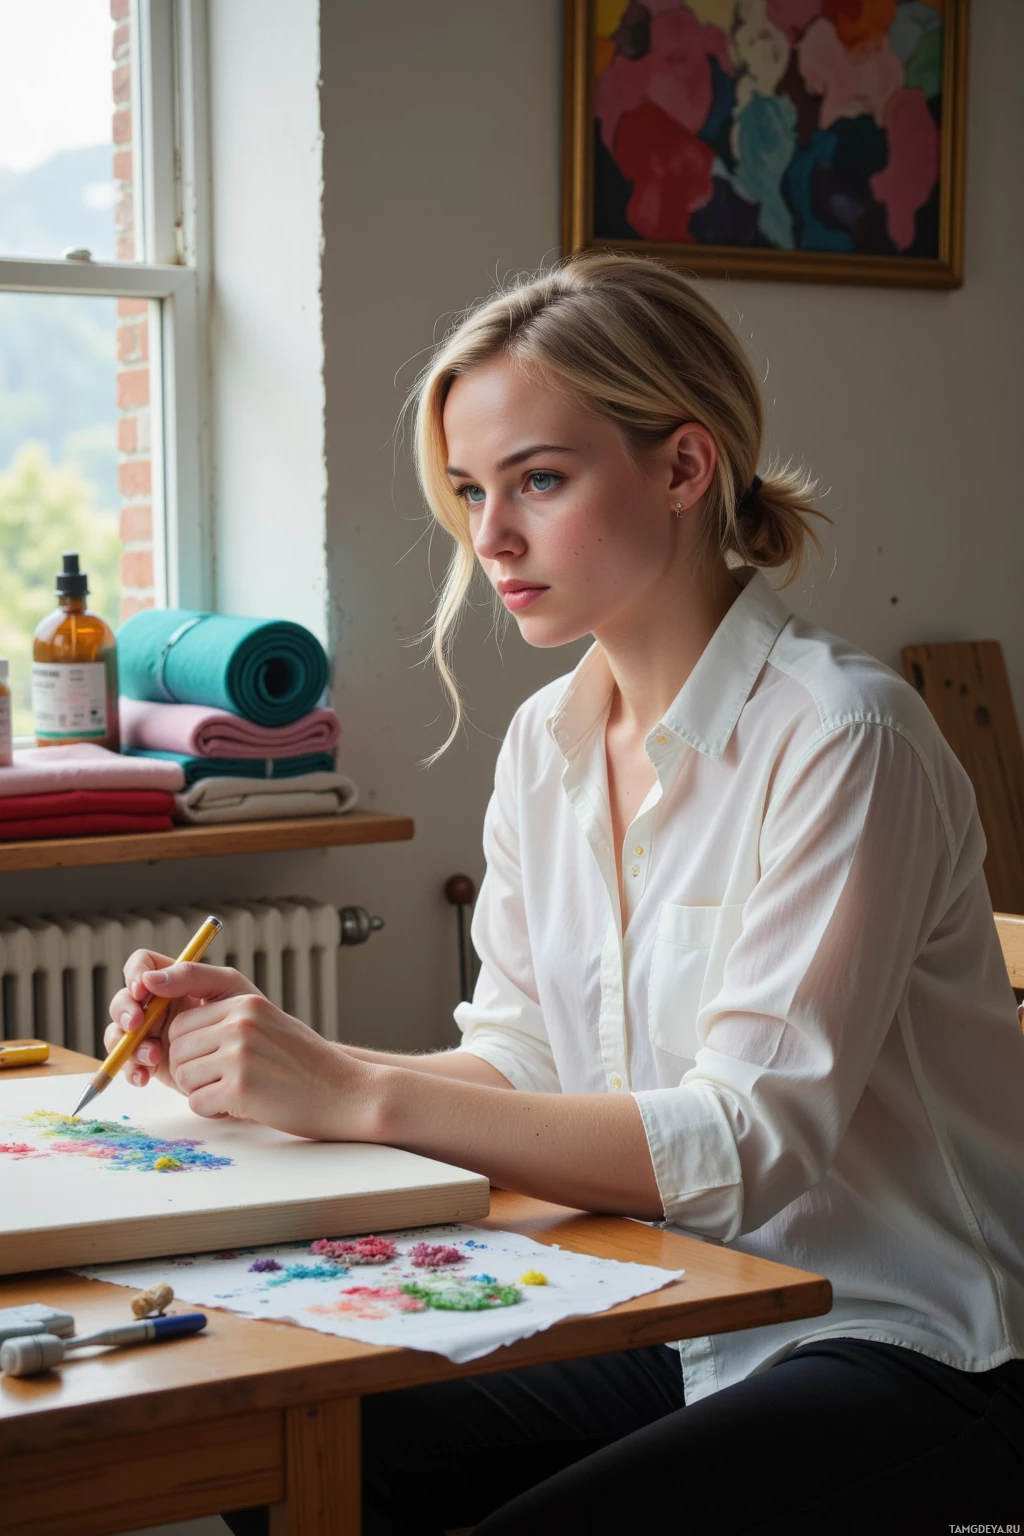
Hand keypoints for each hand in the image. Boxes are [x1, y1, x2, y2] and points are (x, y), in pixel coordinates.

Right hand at [105, 951, 258, 1091]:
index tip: (142, 989)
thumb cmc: (247, 1016)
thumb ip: (191, 976)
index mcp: (173, 981)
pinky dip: (130, 1070)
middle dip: (124, 1011)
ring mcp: (151, 1034)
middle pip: (123, 1000)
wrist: (258, 1059)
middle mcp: (157, 1006)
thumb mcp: (225, 987)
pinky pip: (127, 1064)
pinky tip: (144, 1077)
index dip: (135, 974)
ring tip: (153, 1057)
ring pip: (119, 1033)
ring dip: (128, 1044)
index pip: (141, 965)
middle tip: (137, 1025)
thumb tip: (149, 978)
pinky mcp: (151, 1062)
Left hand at [165, 982, 373, 1139]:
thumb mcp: (268, 1024)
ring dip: (201, 1092)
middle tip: (219, 1083)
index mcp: (245, 1004)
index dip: (186, 1048)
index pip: (181, 1022)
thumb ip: (228, 1021)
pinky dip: (213, 1111)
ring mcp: (240, 1055)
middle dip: (190, 1071)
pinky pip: (197, 1103)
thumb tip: (177, 1034)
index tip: (206, 1063)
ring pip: (182, 1077)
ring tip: (234, 1093)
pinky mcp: (240, 1088)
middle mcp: (240, 1024)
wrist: (345, 1092)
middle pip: (176, 1049)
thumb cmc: (306, 1065)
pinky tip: (242, 1106)